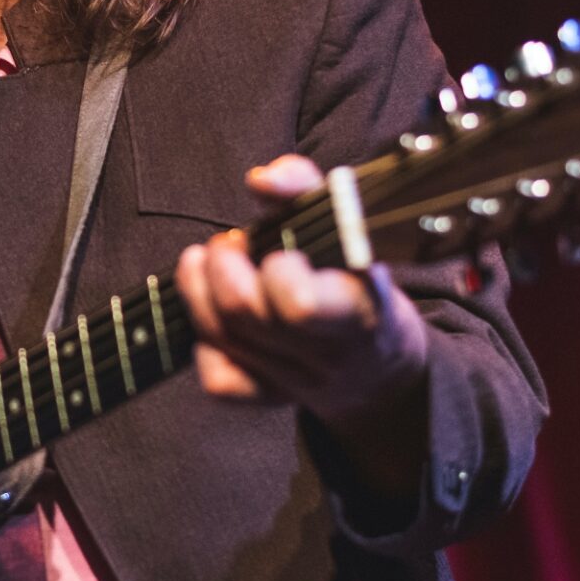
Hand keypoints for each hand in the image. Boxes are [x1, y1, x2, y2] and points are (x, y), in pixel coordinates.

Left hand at [175, 154, 429, 425]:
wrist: (380, 364)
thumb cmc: (355, 277)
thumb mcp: (347, 225)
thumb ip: (304, 187)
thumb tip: (260, 180)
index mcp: (356, 308)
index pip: (300, 304)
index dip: (275, 268)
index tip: (279, 248)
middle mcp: (325, 354)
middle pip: (243, 313)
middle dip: (222, 265)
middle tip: (230, 244)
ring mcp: (295, 383)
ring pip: (221, 338)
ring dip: (199, 289)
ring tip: (211, 263)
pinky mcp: (268, 400)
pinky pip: (219, 382)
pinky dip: (205, 343)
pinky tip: (215, 316)